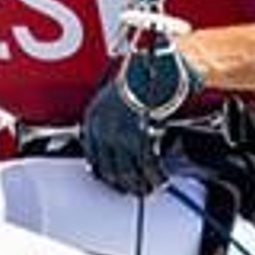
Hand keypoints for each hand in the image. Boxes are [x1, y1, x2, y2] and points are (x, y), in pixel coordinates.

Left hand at [82, 37, 203, 195]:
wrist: (156, 64)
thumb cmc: (140, 76)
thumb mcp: (117, 98)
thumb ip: (115, 120)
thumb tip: (122, 145)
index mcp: (93, 117)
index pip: (92, 155)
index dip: (105, 172)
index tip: (114, 180)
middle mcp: (101, 127)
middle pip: (109, 168)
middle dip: (124, 183)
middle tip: (136, 189)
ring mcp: (119, 134)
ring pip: (127, 171)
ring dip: (140, 184)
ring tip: (150, 188)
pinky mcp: (138, 136)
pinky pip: (147, 165)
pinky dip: (155, 175)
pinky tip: (161, 179)